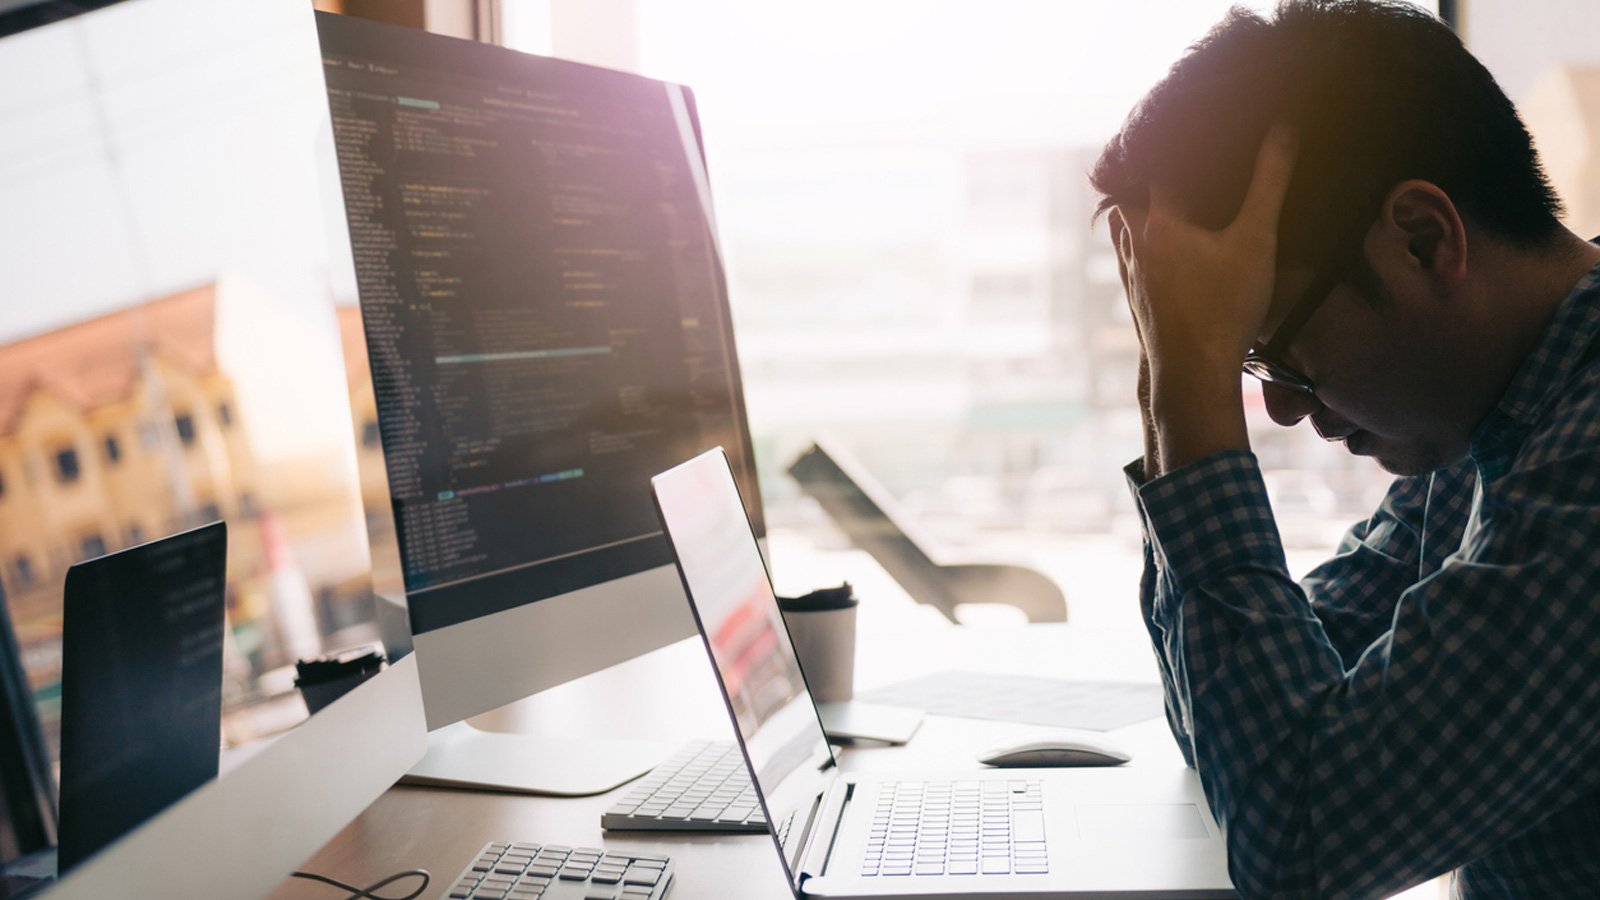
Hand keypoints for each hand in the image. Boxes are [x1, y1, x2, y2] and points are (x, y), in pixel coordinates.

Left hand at [1108, 125, 1297, 472]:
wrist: (1194, 374)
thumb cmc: (1225, 309)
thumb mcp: (1256, 240)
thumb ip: (1270, 183)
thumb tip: (1284, 130)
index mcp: (1159, 223)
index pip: (1158, 168)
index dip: (1175, 145)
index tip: (1187, 128)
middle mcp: (1135, 245)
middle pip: (1126, 199)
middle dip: (1142, 180)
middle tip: (1165, 163)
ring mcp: (1131, 276)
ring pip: (1121, 232)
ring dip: (1135, 214)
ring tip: (1158, 201)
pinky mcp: (1136, 302)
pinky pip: (1128, 262)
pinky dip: (1137, 247)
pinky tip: (1159, 254)